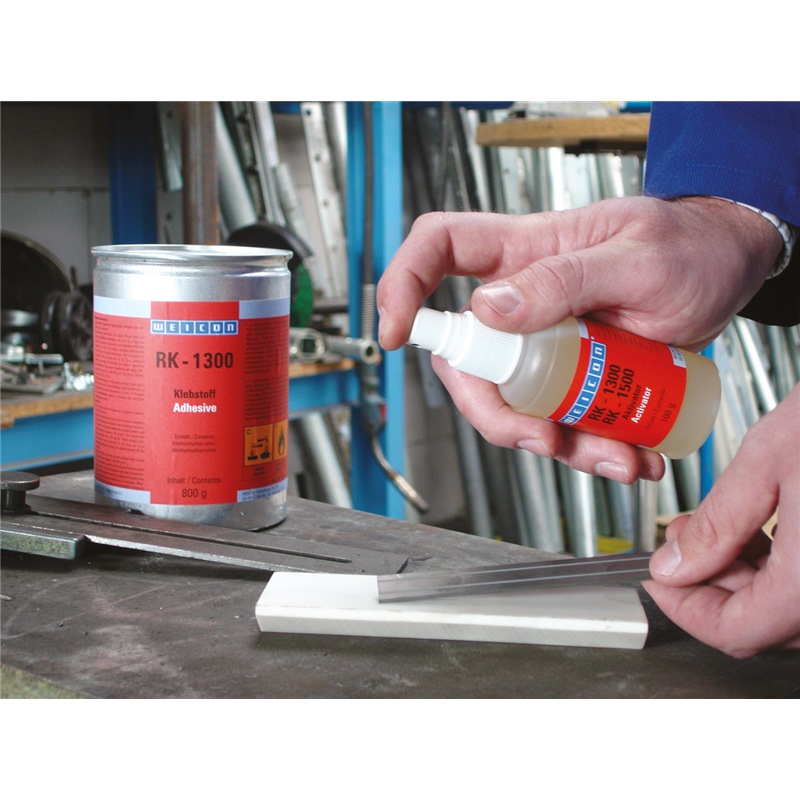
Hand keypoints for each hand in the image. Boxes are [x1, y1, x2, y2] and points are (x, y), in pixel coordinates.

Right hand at [377, 196, 781, 480]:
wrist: (727, 272)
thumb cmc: (689, 247)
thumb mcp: (640, 258)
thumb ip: (565, 277)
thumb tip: (489, 305)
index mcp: (527, 251)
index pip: (439, 248)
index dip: (402, 284)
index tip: (393, 332)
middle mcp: (523, 299)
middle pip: (465, 359)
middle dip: (494, 412)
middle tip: (544, 438)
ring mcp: (545, 343)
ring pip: (513, 404)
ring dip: (557, 444)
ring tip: (619, 456)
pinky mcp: (572, 376)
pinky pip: (558, 421)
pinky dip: (590, 450)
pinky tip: (632, 454)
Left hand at [644, 383, 799, 657]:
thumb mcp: (768, 460)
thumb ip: (717, 525)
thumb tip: (674, 567)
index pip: (736, 632)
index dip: (683, 608)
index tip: (658, 580)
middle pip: (765, 625)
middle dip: (711, 585)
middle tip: (681, 542)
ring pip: (792, 610)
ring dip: (745, 577)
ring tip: (716, 527)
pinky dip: (783, 569)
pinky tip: (762, 527)